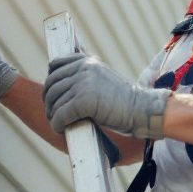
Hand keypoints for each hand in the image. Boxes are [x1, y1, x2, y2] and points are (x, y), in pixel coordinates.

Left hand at [43, 53, 170, 137]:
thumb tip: (63, 81)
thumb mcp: (103, 78)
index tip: (54, 95)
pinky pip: (60, 115)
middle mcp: (84, 69)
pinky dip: (58, 125)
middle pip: (51, 85)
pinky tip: (62, 129)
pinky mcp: (84, 101)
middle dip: (49, 102)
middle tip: (54, 114)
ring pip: (54, 102)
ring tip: (60, 123)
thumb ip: (85, 75)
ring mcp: (83, 83)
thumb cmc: (124, 100)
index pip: (55, 66)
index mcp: (88, 62)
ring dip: (53, 115)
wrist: (143, 109)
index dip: (51, 82)